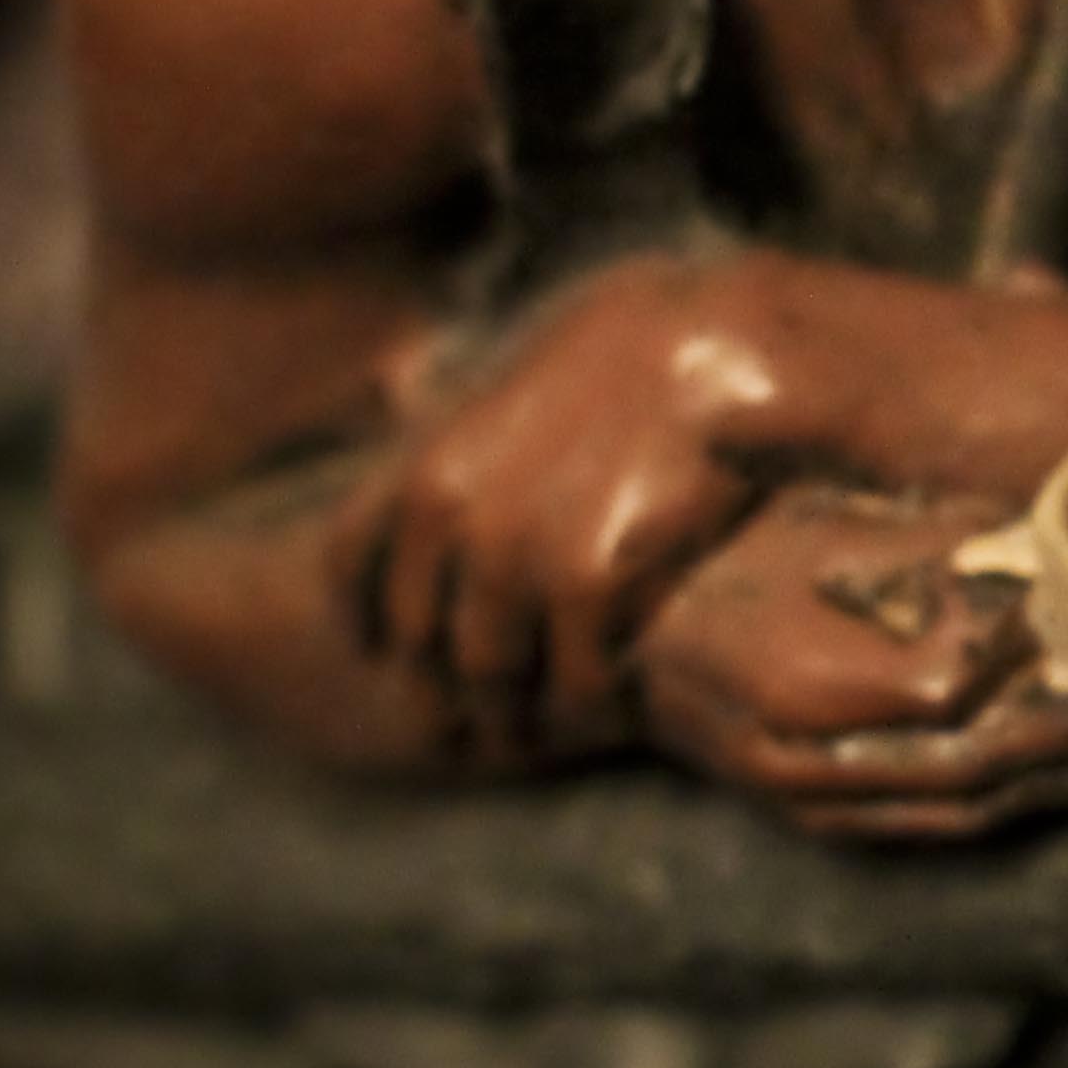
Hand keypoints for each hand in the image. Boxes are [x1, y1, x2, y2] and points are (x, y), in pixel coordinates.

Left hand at [333, 255, 796, 756]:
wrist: (713, 344)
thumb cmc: (623, 368)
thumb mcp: (510, 397)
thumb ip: (459, 469)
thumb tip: (433, 524)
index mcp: (420, 472)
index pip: (354, 574)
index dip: (372, 625)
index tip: (398, 652)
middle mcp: (449, 520)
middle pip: (425, 648)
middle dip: (455, 691)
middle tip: (493, 714)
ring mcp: (517, 555)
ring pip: (496, 680)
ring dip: (522, 716)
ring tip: (550, 724)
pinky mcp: (593, 583)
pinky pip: (578, 683)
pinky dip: (592, 706)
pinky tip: (614, 702)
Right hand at [634, 488, 1067, 841]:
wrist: (634, 630)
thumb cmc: (738, 550)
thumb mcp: (826, 520)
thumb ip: (931, 542)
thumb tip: (1044, 546)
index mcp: (799, 671)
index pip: (948, 688)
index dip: (1034, 667)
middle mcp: (799, 754)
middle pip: (966, 763)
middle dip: (1066, 743)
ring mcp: (804, 796)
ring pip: (952, 809)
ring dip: (1049, 789)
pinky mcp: (812, 817)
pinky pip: (922, 829)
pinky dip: (999, 812)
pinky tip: (1060, 788)